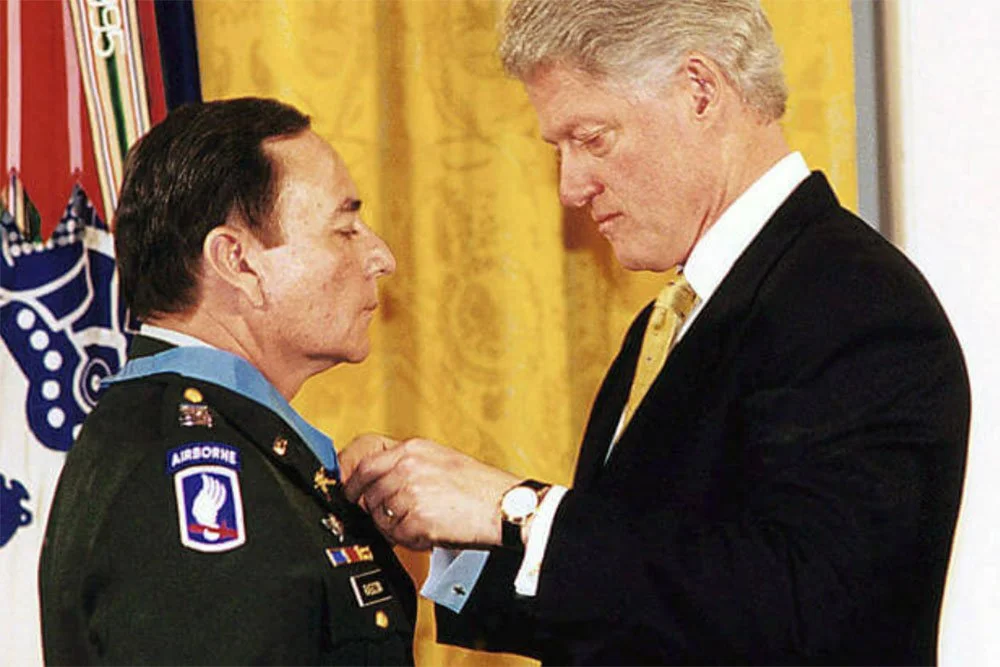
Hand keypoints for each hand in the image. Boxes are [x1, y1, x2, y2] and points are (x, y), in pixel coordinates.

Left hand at [343, 438, 520, 550]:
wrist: (504, 506)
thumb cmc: (479, 486)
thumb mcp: (441, 458)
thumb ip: (408, 464)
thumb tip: (377, 481)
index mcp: (413, 449)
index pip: (365, 462)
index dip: (352, 481)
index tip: (350, 493)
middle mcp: (409, 467)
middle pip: (369, 492)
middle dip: (375, 509)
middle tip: (391, 517)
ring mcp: (412, 492)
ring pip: (381, 516)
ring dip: (395, 526)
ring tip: (421, 524)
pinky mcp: (418, 518)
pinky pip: (398, 536)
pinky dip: (411, 540)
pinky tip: (430, 533)